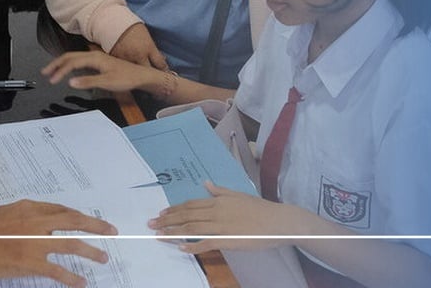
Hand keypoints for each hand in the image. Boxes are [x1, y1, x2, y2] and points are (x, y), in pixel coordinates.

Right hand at [0, 200, 116, 287]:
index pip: (62, 210)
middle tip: (112, 230)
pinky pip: (58, 270)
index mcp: (29, 207)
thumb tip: (42, 225)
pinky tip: (81, 283)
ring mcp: (34, 242)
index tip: (91, 221)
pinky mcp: (30, 262)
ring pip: (72, 245)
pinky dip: (72, 277)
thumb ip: (26, 217)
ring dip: (91, 251)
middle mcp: (36, 221)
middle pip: (74, 221)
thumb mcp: (5, 213)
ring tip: (103, 258)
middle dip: (96, 226)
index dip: (79, 216)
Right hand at [42, 50, 157, 92]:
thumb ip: (88, 82)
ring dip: (62, 64)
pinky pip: (80, 61)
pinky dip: (70, 65)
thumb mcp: (107, 82)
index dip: (59, 71)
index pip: (71, 63)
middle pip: (70, 57)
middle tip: (44, 72)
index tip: (51, 80)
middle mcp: (93, 55)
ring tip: (52, 71)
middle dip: (56, 64)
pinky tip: (68, 71)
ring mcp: (96, 58)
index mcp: (94, 58)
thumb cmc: (126, 78)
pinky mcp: (99, 62)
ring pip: (74, 58)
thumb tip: (70, 82)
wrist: (141, 76)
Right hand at [110, 23, 168, 69]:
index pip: (160, 64)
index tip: (163, 71)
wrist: (113, 21)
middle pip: (148, 72)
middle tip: (152, 75)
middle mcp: (139, 55)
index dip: (163, 69)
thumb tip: (161, 58)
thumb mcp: (146, 35)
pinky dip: (126, 70)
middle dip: (151, 74)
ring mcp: (127, 59)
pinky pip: (124, 69)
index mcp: (148, 48)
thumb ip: (152, 48)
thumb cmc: (131, 26)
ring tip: (139, 74)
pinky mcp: (116, 60)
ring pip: (136, 73)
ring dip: (138, 73)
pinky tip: (127, 70)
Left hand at [148, 182, 306, 253]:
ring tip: (159, 234)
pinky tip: (181, 247)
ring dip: (173, 232)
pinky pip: (206, 243)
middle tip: (151, 224)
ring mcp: (221, 226)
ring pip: (191, 228)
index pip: (190, 204)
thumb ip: (219, 191)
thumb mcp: (238, 195)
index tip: (161, 213)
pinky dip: (192, 245)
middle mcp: (216, 211)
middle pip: (186, 215)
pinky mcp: (228, 240)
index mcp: (218, 201)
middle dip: (167, 219)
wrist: (278, 221)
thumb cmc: (260, 208)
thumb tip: (206, 183)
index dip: (174, 209)